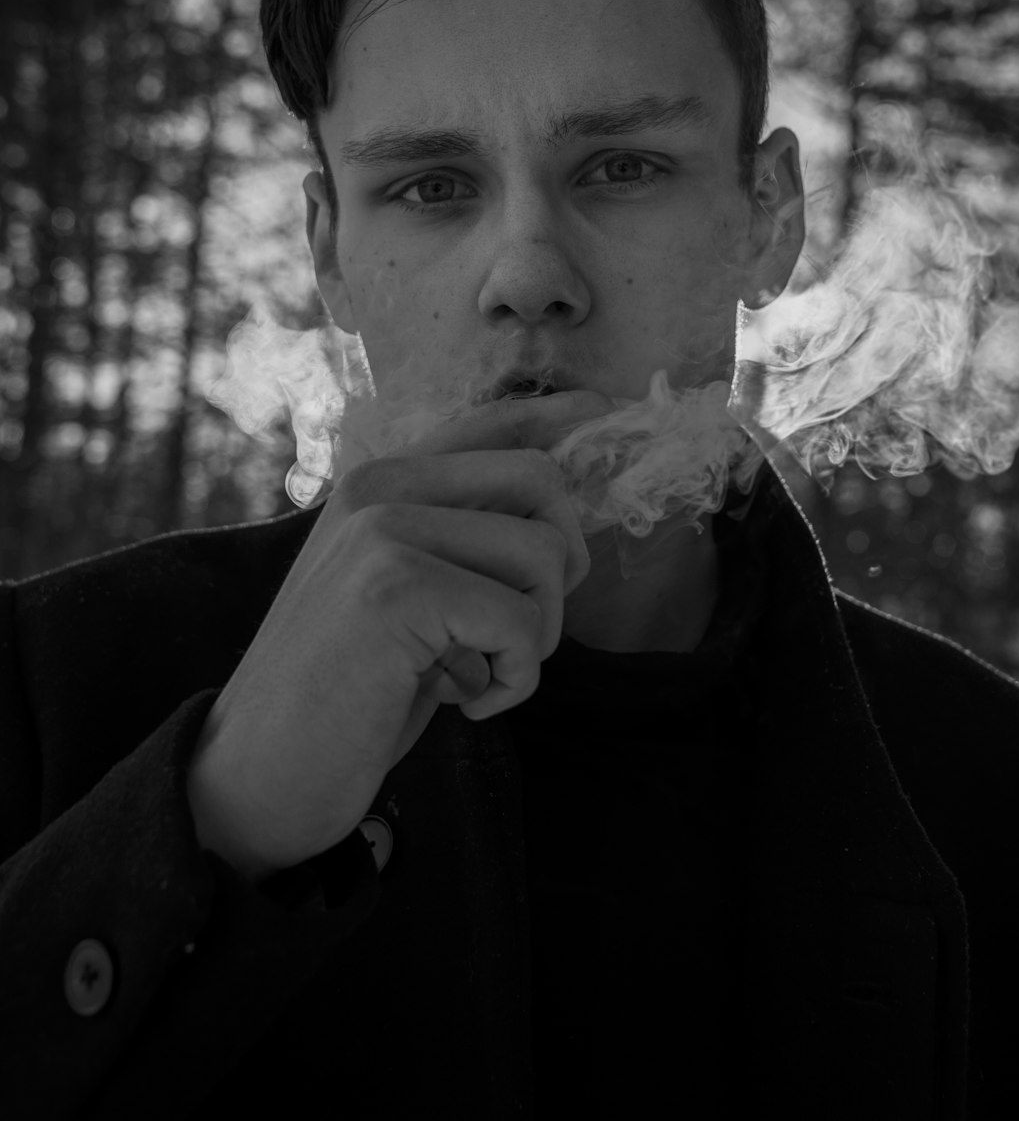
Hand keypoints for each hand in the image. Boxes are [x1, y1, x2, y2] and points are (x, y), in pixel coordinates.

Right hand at [185, 389, 611, 880]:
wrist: (254, 777)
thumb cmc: (343, 695)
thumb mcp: (402, 596)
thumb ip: (459, 542)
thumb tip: (559, 520)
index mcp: (379, 482)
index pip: (491, 421)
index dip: (558, 413)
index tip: (604, 401)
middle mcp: (379, 487)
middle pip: (541, 481)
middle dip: (559, 566)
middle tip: (514, 632)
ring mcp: (384, 530)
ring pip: (543, 555)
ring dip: (534, 636)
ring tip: (477, 674)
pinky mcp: (396, 588)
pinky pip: (520, 622)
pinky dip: (514, 680)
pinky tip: (465, 704)